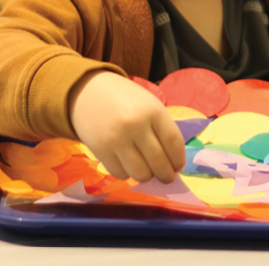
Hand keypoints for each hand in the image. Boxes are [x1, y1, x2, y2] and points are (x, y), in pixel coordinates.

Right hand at [68, 70, 185, 182]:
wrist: (90, 92)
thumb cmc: (126, 100)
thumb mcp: (150, 105)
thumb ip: (162, 129)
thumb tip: (173, 162)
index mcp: (153, 111)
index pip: (174, 142)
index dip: (179, 159)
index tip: (178, 166)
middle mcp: (136, 125)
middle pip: (158, 162)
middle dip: (166, 175)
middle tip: (166, 177)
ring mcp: (117, 139)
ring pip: (140, 173)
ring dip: (147, 176)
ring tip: (147, 170)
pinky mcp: (100, 150)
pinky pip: (120, 174)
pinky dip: (127, 174)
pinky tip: (128, 165)